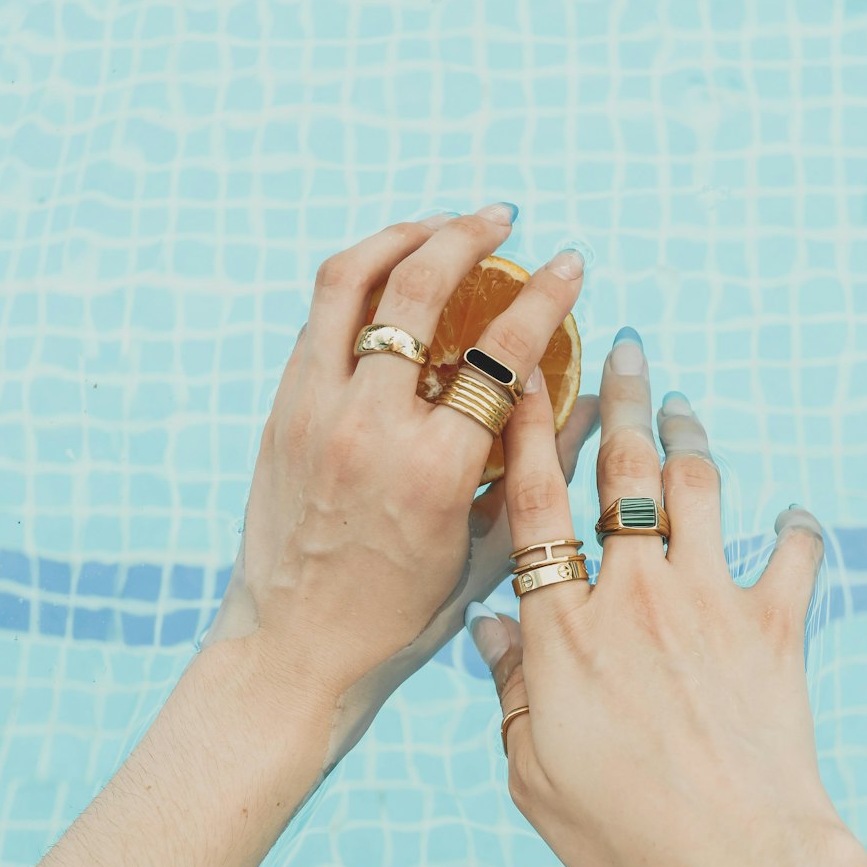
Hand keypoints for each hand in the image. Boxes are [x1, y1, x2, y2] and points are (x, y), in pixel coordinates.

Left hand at [201, 206, 587, 770]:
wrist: (292, 648)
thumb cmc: (400, 616)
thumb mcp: (487, 553)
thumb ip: (538, 471)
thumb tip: (586, 402)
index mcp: (433, 471)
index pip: (502, 353)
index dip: (545, 297)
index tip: (571, 264)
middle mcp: (368, 427)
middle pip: (418, 291)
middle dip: (466, 235)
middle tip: (502, 218)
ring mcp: (313, 411)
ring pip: (349, 281)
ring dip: (400, 236)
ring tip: (440, 226)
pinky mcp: (281, 410)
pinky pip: (319, 318)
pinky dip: (360, 281)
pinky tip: (391, 279)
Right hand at [466, 327, 845, 866]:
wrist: (738, 865)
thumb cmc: (625, 835)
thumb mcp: (533, 774)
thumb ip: (511, 693)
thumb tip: (488, 628)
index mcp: (565, 630)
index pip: (535, 508)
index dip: (526, 436)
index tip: (523, 382)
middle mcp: (635, 597)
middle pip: (620, 474)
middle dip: (620, 400)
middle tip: (624, 350)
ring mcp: (710, 603)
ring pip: (698, 489)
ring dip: (688, 438)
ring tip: (680, 405)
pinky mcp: (775, 627)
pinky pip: (792, 557)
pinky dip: (796, 528)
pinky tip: (795, 513)